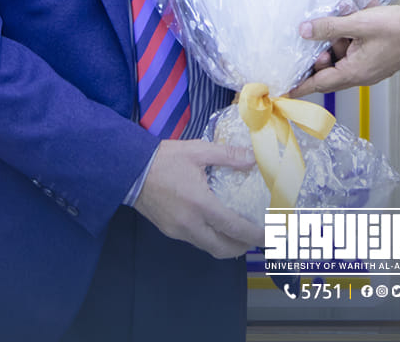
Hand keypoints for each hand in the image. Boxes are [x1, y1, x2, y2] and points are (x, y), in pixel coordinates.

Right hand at [132, 140, 261, 259]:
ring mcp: (178, 231)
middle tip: (256, 238)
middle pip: (223, 248)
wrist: (130, 170)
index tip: (269, 236)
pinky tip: (216, 226)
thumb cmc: (163, 159)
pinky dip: (211, 239)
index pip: (234, 228)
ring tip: (239, 234)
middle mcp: (190, 224)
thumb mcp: (198, 151)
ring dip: (226, 245)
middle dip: (242, 246)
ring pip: (209, 247)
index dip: (254, 235)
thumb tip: (252, 159)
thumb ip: (228, 155)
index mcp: (200, 204)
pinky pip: (196, 241)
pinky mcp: (169, 231)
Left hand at [290, 5, 399, 95]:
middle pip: (330, 69)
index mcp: (354, 72)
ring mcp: (369, 68)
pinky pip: (355, 51)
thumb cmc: (395, 28)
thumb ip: (329, 27)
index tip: (286, 90)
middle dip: (322, 53)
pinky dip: (351, 37)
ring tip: (345, 17)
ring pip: (343, 57)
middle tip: (319, 35)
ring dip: (339, 39)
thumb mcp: (358, 23)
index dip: (302, 86)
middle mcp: (361, 75)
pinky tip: (356, 16)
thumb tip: (304, 31)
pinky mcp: (375, 59)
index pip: (320, 83)